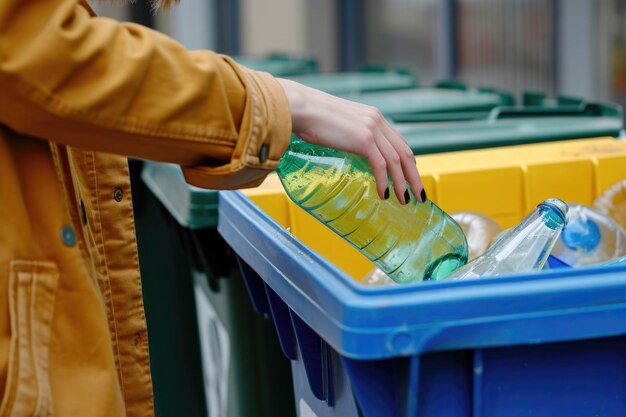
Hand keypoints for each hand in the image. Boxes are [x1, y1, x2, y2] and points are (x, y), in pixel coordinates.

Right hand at [276, 78, 423, 203]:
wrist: (301, 107)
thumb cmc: (311, 116)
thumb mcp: (338, 124)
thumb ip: (349, 134)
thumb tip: (347, 148)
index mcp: (373, 116)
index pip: (399, 141)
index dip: (408, 162)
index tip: (411, 177)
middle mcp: (377, 121)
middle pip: (405, 152)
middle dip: (413, 176)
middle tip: (419, 194)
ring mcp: (372, 129)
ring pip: (396, 161)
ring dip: (402, 184)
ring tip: (405, 200)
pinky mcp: (363, 140)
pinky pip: (381, 166)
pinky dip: (385, 182)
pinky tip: (386, 195)